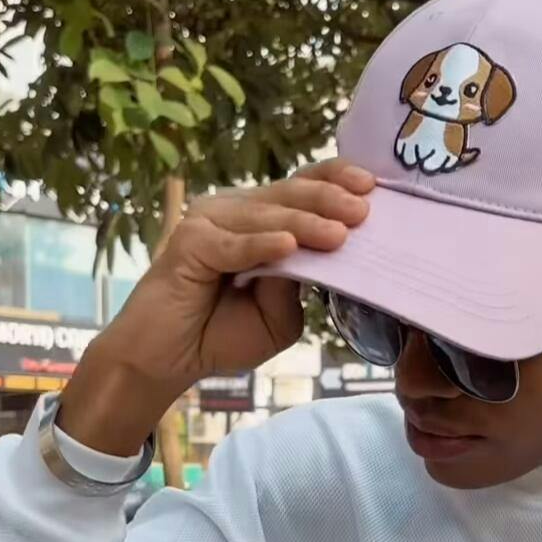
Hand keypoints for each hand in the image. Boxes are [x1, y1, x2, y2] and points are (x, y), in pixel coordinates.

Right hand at [59, 160, 373, 453]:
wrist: (169, 361)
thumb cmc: (222, 335)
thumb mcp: (279, 317)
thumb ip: (297, 287)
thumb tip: (318, 255)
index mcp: (260, 220)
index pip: (301, 188)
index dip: (334, 181)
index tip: (372, 187)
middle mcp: (234, 211)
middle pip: (289, 195)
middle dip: (329, 201)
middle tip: (364, 211)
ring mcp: (209, 223)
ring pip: (266, 217)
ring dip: (305, 224)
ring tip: (340, 235)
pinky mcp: (188, 243)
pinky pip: (233, 245)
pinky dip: (261, 244)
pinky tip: (289, 247)